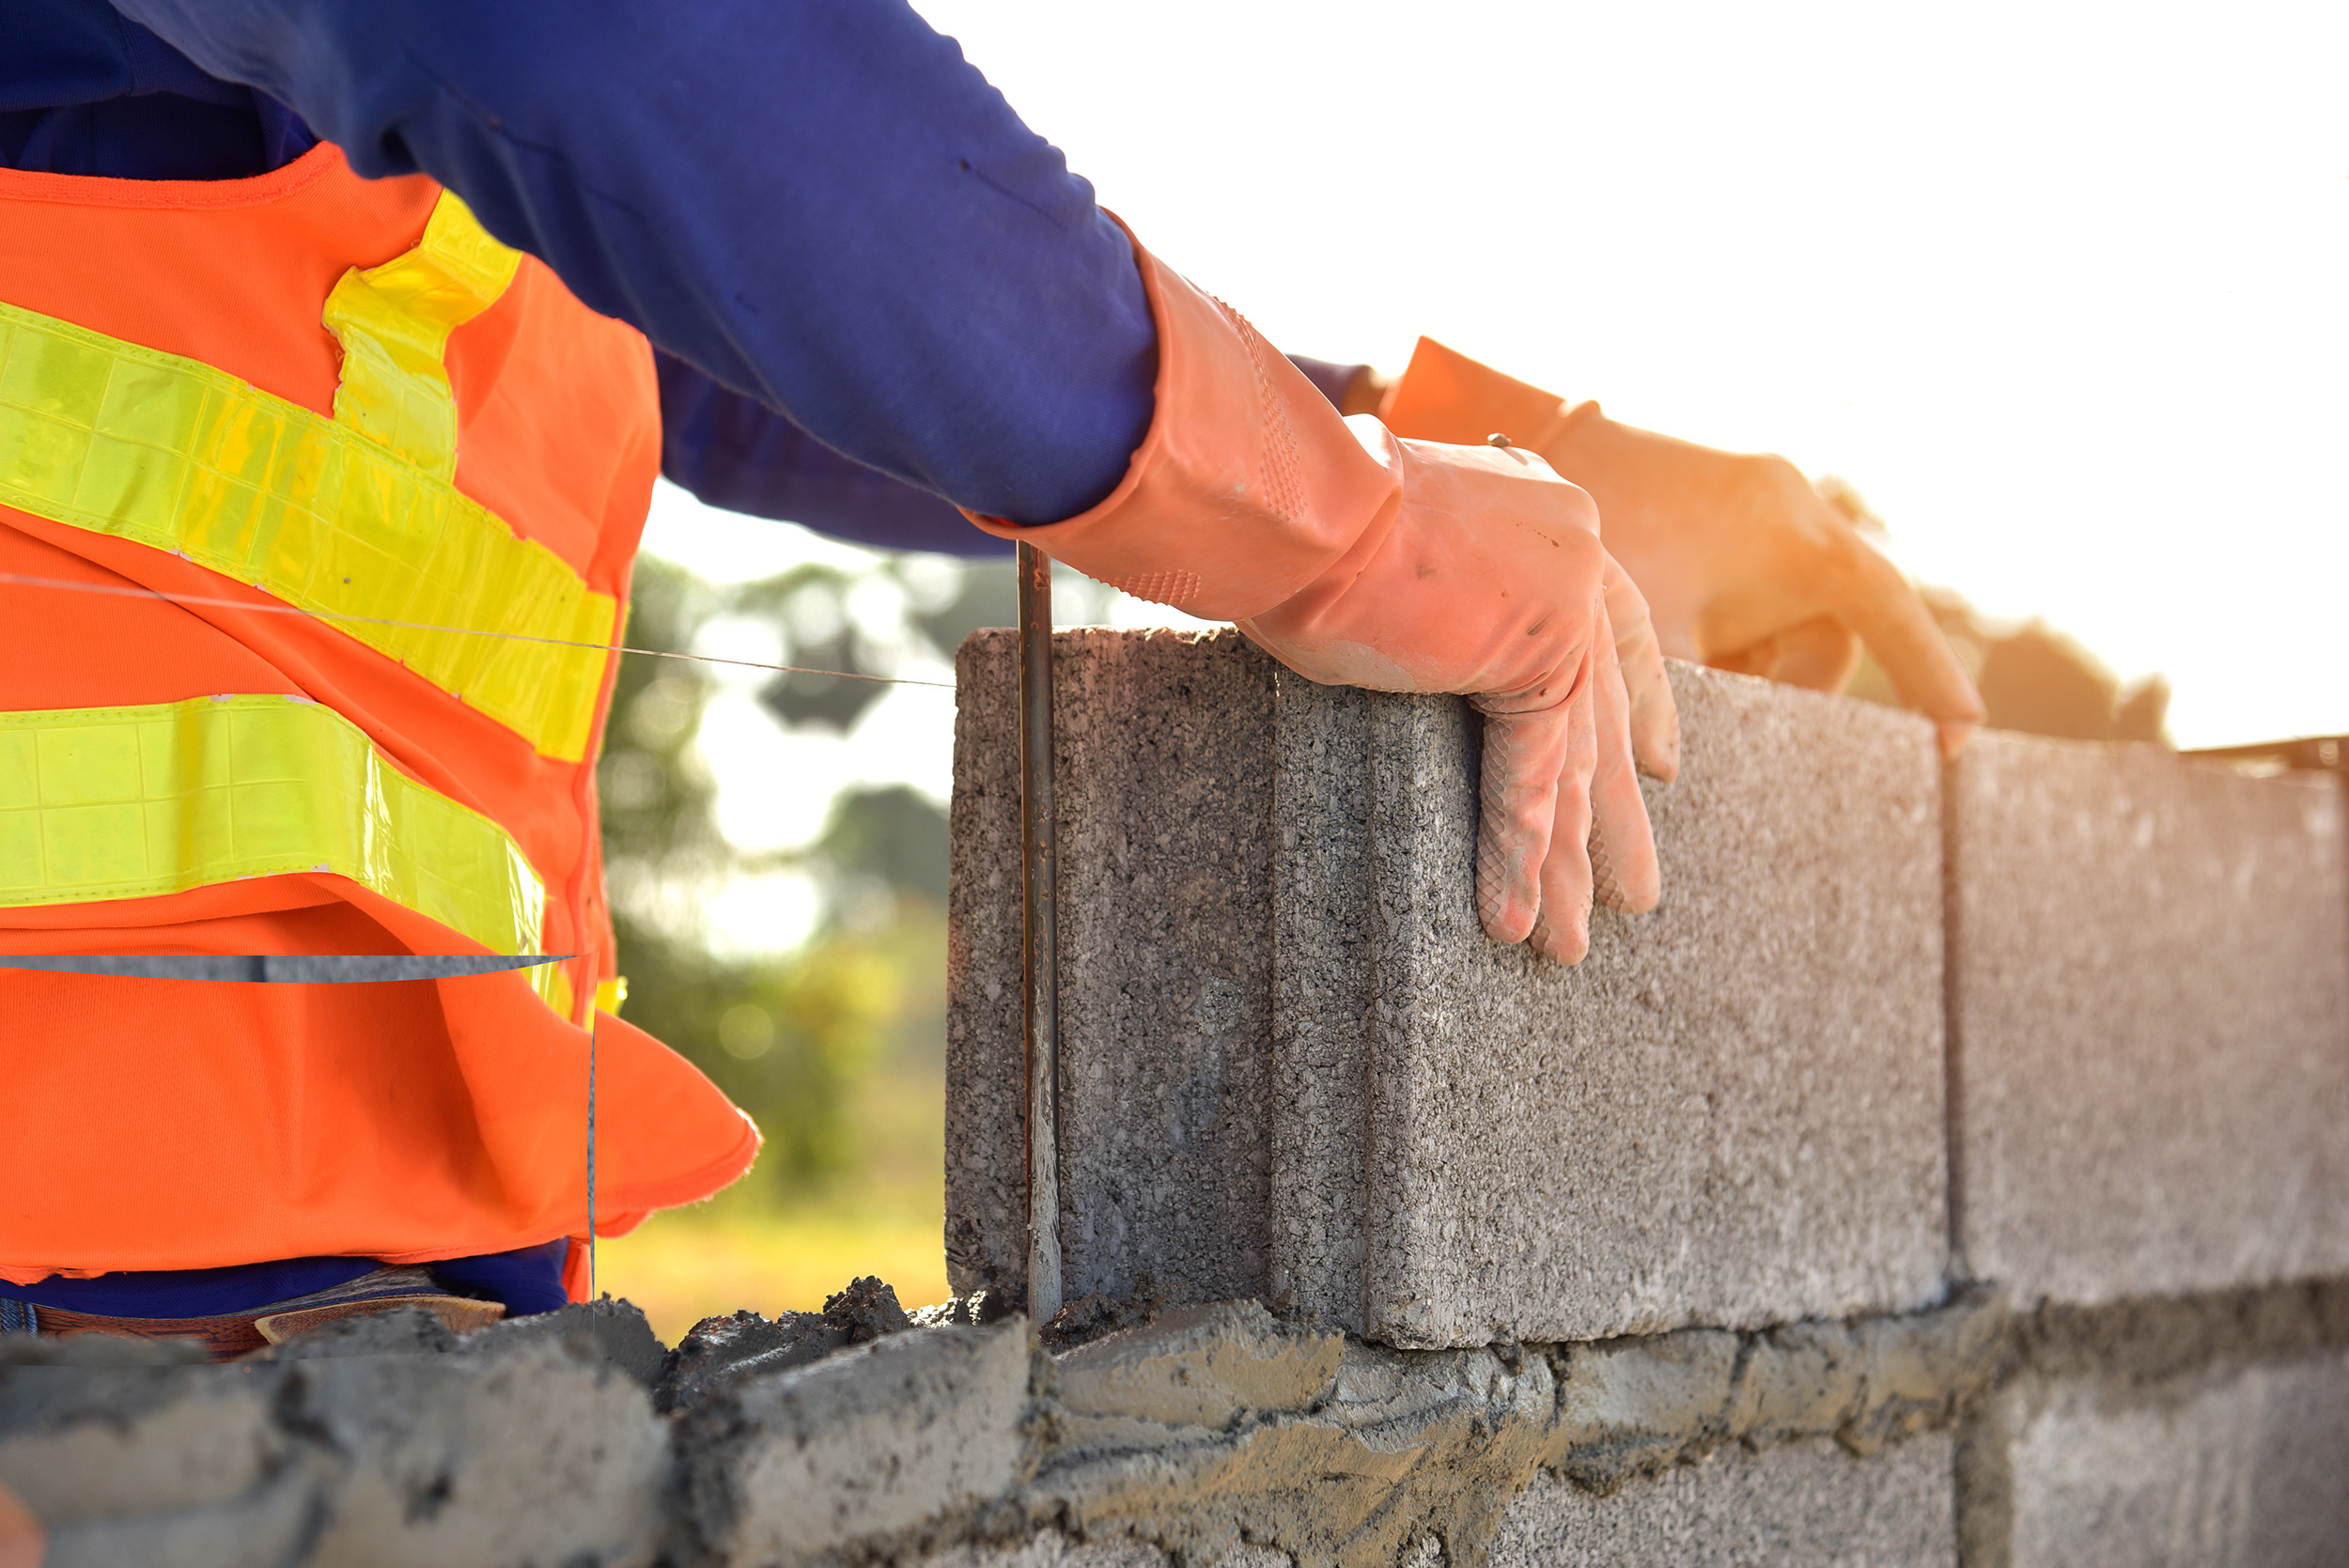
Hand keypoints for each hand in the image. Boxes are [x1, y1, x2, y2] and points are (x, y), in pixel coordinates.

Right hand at [1240, 431, 1673, 962]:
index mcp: (1545, 511)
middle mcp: (1572, 545)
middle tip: (1633, 894)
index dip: (1646, 702)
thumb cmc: (1299, 519)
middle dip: (1613, 816)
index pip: (1621, 620)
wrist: (1290, 498)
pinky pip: (1529, 775)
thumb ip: (1439, 605)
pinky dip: (1517, 854)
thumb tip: (1417, 642)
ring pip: (1571, 756)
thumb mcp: (1392, 559)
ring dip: (1566, 863)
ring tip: (1567, 946)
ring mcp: (1562, 597)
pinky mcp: (1532, 652)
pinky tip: (1510, 922)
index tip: (1660, 769)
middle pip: (1605, 707)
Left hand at [1381, 339, 1983, 753]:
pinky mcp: (1730, 536)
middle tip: (1727, 716)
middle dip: (1786, 690)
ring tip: (1676, 672)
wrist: (1535, 439)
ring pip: (1790, 631)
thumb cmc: (1592, 533)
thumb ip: (1678, 699)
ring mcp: (1763, 525)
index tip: (1958, 740)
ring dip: (1747, 673)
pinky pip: (1754, 610)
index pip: (1887, 610)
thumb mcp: (1639, 628)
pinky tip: (1669, 652)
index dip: (1930, 676)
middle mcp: (1793, 518)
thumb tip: (1675, 777)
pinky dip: (1723, 649)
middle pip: (1832, 637)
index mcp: (1792, 531)